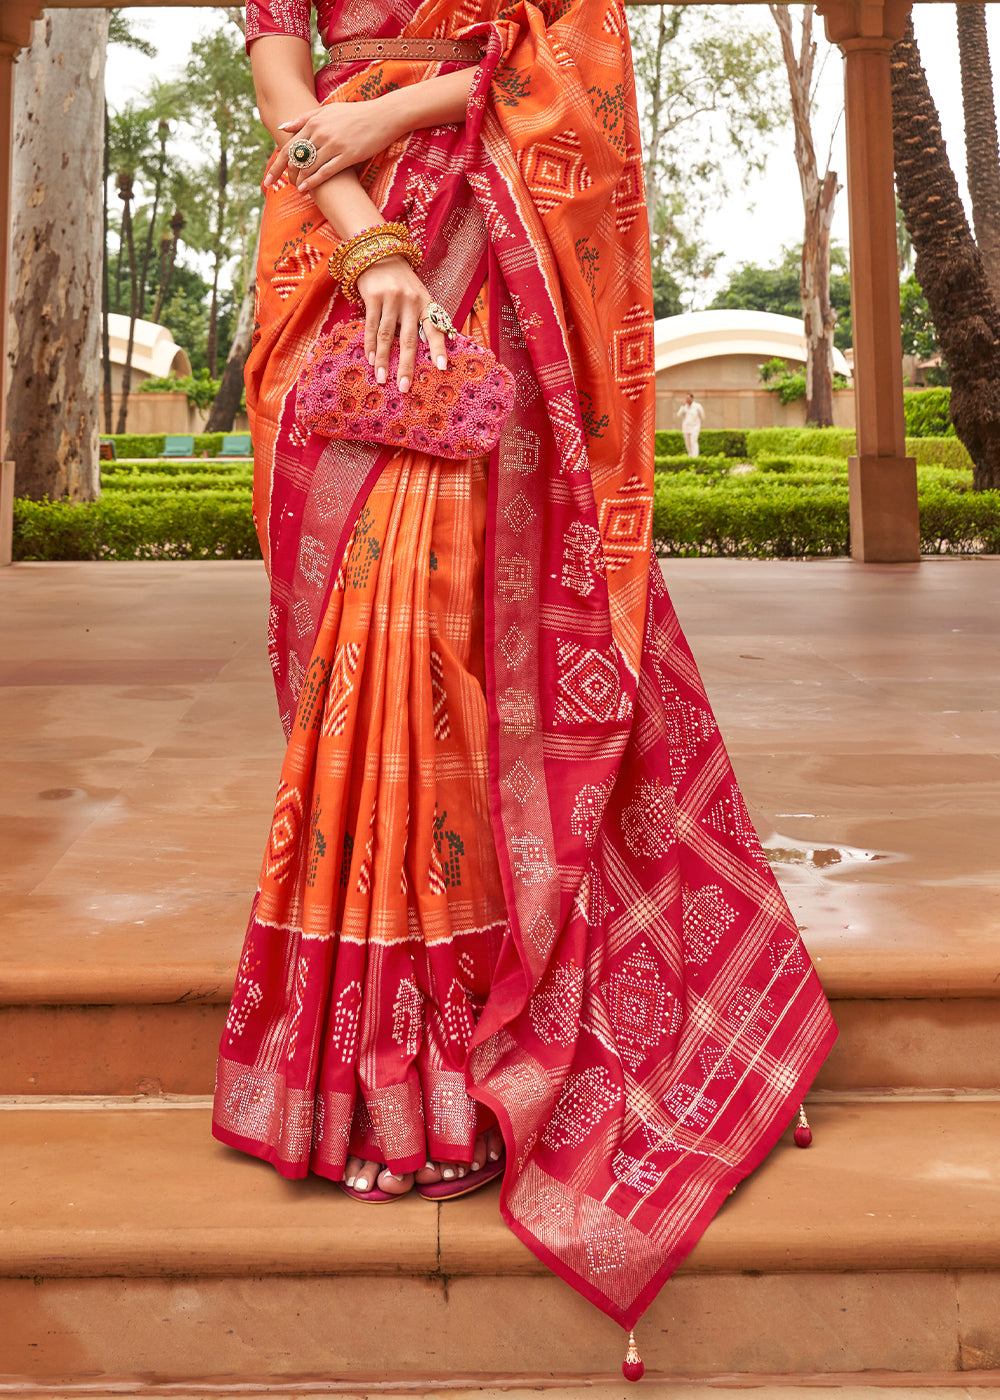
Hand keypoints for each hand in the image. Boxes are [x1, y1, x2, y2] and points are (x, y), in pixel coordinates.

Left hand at [268, 98, 400, 193]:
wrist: (382, 116)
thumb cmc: (354, 114)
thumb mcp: (327, 111)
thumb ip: (304, 118)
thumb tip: (282, 127)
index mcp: (313, 122)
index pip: (289, 146)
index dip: (277, 165)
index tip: (268, 180)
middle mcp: (320, 133)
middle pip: (295, 158)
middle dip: (283, 175)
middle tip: (278, 187)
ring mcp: (333, 145)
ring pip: (308, 166)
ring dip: (299, 180)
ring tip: (296, 189)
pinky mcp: (347, 155)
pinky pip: (325, 172)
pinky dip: (313, 182)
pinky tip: (305, 190)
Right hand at [355, 256, 450, 392]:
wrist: (380, 254)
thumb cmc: (402, 283)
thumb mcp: (418, 297)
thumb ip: (421, 319)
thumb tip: (425, 352)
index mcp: (426, 303)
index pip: (435, 328)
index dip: (439, 348)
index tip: (441, 368)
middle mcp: (411, 301)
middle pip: (409, 339)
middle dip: (406, 365)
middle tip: (404, 387)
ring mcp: (391, 298)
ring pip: (387, 336)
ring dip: (383, 360)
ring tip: (382, 379)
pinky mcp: (373, 297)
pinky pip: (371, 326)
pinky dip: (370, 345)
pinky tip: (371, 360)